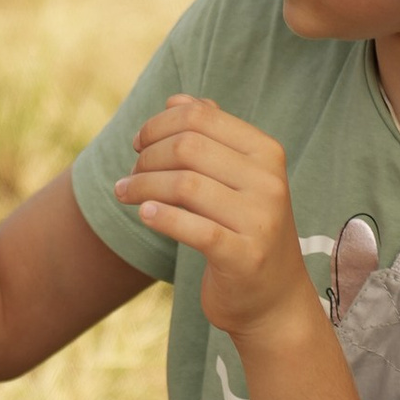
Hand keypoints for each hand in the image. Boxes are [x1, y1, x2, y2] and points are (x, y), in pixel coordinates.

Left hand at [113, 96, 321, 347]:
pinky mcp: (244, 257)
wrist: (274, 300)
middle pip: (188, 147)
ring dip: (142, 187)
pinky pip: (192, 228)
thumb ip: (211, 136)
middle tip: (130, 175)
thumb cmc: (245, 231)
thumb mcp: (237, 178)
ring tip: (125, 194)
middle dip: (146, 157)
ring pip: (184, 185)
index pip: (201, 117)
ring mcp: (260, 220)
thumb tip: (176, 99)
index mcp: (267, 152)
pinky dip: (161, 217)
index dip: (159, 125)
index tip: (138, 144)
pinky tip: (145, 215)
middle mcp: (269, 182)